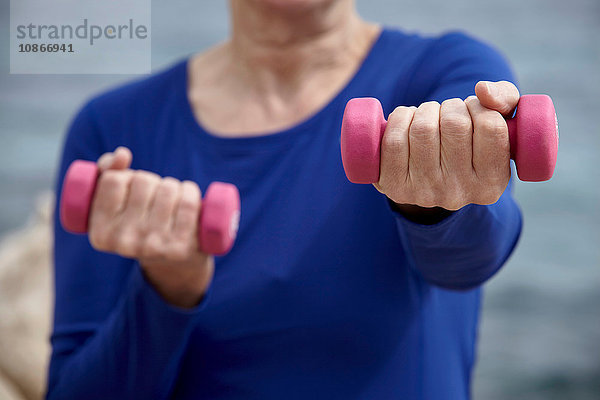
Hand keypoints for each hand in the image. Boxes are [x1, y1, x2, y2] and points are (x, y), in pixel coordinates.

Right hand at [88, 147, 213, 307]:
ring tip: (172, 199)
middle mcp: (124, 243)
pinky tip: (188, 198)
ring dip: (173, 186)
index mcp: (100, 234)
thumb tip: (122, 154)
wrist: (175, 262)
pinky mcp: (180, 247)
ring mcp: (153, 246)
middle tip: (155, 196)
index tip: (132, 188)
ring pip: (167, 188)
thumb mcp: (117, 203)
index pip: (113, 180)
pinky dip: (190, 192)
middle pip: (143, 181)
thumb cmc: (142, 222)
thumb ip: (107, 172)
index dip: (126, 176)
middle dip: (152, 181)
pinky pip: (188, 202)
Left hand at [374, 81, 519, 216]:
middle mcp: (458, 193)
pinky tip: (406, 123)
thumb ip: (505, 99)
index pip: (491, 126)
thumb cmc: (467, 141)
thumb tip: (482, 89)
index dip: (478, 107)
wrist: (426, 175)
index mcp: (491, 183)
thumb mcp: (498, 123)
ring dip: (425, 111)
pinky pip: (394, 139)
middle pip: (455, 124)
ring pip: (423, 128)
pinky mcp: (394, 185)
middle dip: (450, 107)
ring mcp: (423, 192)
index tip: (471, 111)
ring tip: (428, 119)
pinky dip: (400, 118)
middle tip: (447, 115)